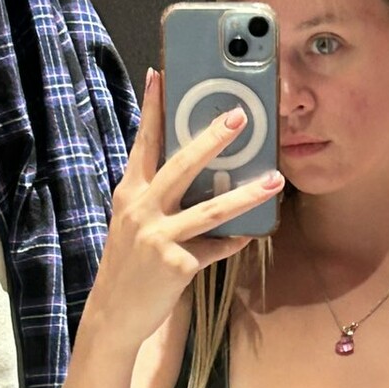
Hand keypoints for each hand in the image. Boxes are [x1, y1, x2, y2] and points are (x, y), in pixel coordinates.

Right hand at [90, 66, 283, 348]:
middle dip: (212, 139)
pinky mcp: (176, 264)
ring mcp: (158, 237)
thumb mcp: (134, 224)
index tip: (161, 73)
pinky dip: (234, 241)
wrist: (113, 314)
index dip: (153, 108)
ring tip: (275, 180)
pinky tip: (250, 234)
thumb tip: (200, 175)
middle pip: (181, 166)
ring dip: (248, 194)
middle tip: (240, 117)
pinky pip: (216, 247)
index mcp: (129, 193)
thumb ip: (158, 197)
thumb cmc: (129, 264)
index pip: (143, 143)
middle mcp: (141, 209)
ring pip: (212, 210)